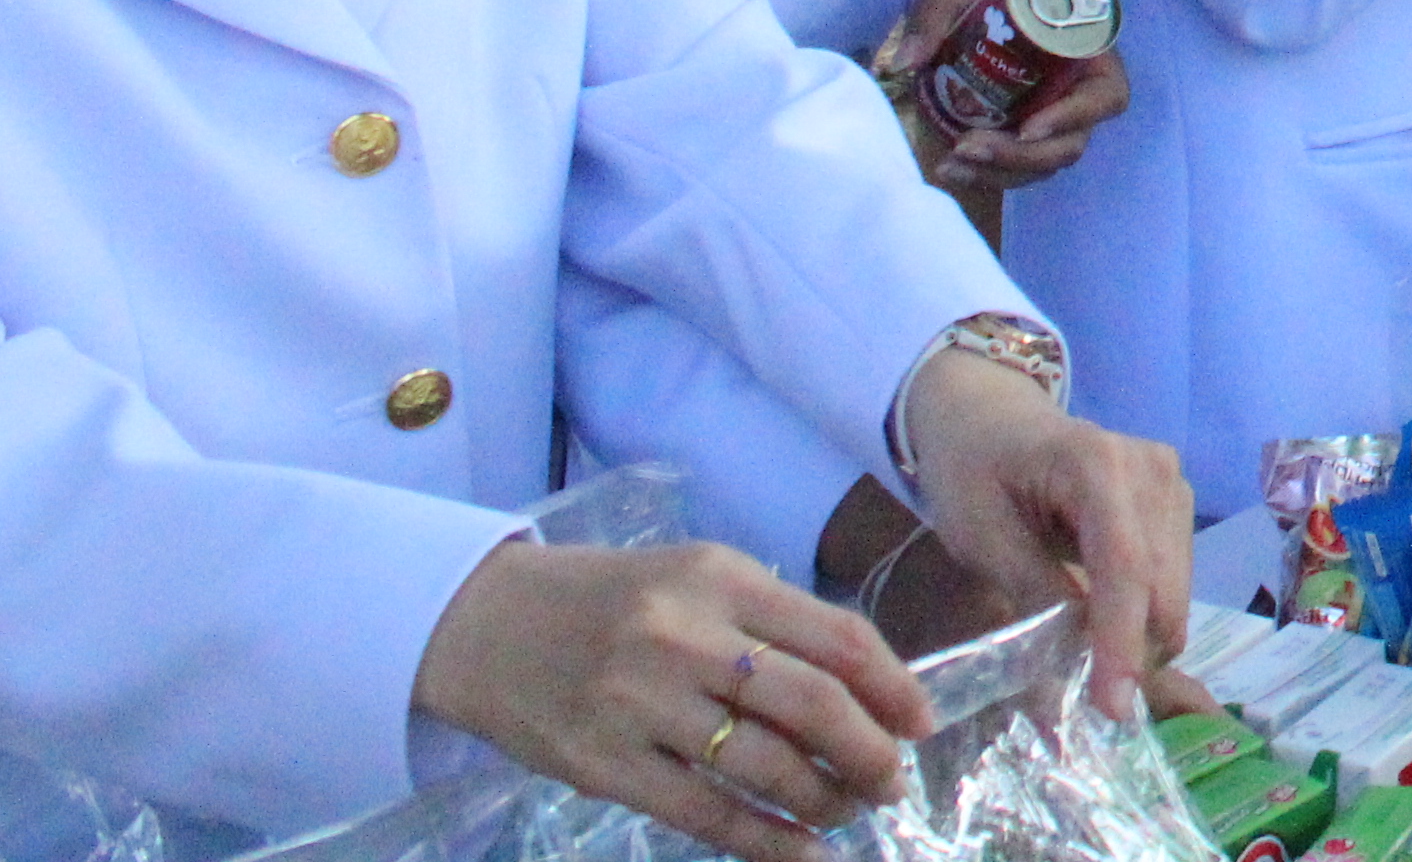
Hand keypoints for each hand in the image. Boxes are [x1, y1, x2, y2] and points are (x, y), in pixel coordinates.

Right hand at [411, 536, 926, 861]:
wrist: (487, 624)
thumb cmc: (614, 600)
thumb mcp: (698, 579)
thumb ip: (774, 624)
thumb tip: (866, 689)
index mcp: (720, 577)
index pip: (837, 637)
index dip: (894, 687)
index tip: (923, 723)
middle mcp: (684, 635)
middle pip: (812, 702)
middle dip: (870, 751)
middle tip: (893, 780)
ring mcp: (640, 703)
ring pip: (764, 765)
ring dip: (824, 799)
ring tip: (848, 811)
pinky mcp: (603, 766)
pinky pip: (705, 813)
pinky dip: (766, 840)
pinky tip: (804, 852)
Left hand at [874, 0, 1127, 194]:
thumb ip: (933, 17)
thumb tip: (904, 60)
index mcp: (1087, 48)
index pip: (1106, 95)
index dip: (1075, 117)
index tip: (1027, 127)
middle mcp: (1077, 89)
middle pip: (1072, 142)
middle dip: (1022, 157)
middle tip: (968, 148)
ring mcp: (1052, 114)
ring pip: (1044, 161)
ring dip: (1001, 172)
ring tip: (950, 165)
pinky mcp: (1022, 128)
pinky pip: (1017, 162)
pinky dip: (987, 172)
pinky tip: (947, 166)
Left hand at [899, 355, 1192, 718]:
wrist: (988, 415)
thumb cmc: (972, 470)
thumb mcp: (980, 536)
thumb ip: (1031, 601)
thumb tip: (1061, 687)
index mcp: (1098, 464)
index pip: (1125, 567)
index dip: (1122, 643)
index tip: (1113, 709)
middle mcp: (1153, 469)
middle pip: (1162, 585)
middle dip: (1133, 650)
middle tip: (1087, 703)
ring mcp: (1171, 482)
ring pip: (1175, 589)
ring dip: (1140, 636)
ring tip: (1089, 662)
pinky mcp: (1175, 501)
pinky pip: (1172, 576)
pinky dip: (1143, 613)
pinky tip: (1104, 623)